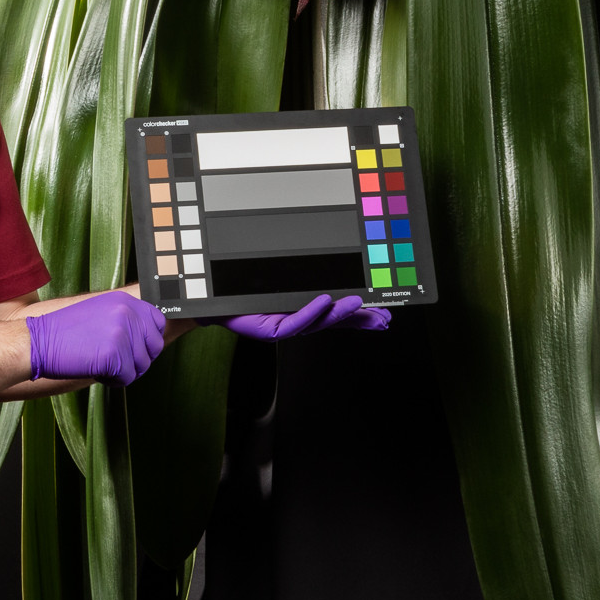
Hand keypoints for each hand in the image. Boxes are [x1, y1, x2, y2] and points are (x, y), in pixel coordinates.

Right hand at [26, 291, 167, 385]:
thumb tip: (151, 337)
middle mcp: (127, 313)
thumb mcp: (100, 313)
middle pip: (154, 347)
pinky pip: (127, 378)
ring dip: (124, 372)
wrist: (37, 342)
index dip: (148, 341)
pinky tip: (96, 372)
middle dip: (138, 360)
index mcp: (124, 301)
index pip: (158, 322)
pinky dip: (113, 381)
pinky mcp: (114, 355)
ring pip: (142, 365)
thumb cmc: (65, 334)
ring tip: (100, 364)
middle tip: (115, 362)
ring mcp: (121, 333)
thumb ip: (125, 319)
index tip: (133, 349)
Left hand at [215, 294, 391, 340]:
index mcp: (305, 310)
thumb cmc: (245, 288)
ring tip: (358, 303)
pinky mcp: (271, 330)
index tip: (385, 314)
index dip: (362, 316)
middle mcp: (299, 322)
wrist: (214, 300)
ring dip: (339, 313)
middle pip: (335, 322)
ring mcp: (286, 327)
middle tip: (382, 316)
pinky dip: (311, 311)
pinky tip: (325, 300)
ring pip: (318, 323)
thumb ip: (307, 278)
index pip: (339, 315)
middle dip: (360, 320)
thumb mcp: (283, 281)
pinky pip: (294, 322)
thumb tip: (327, 268)